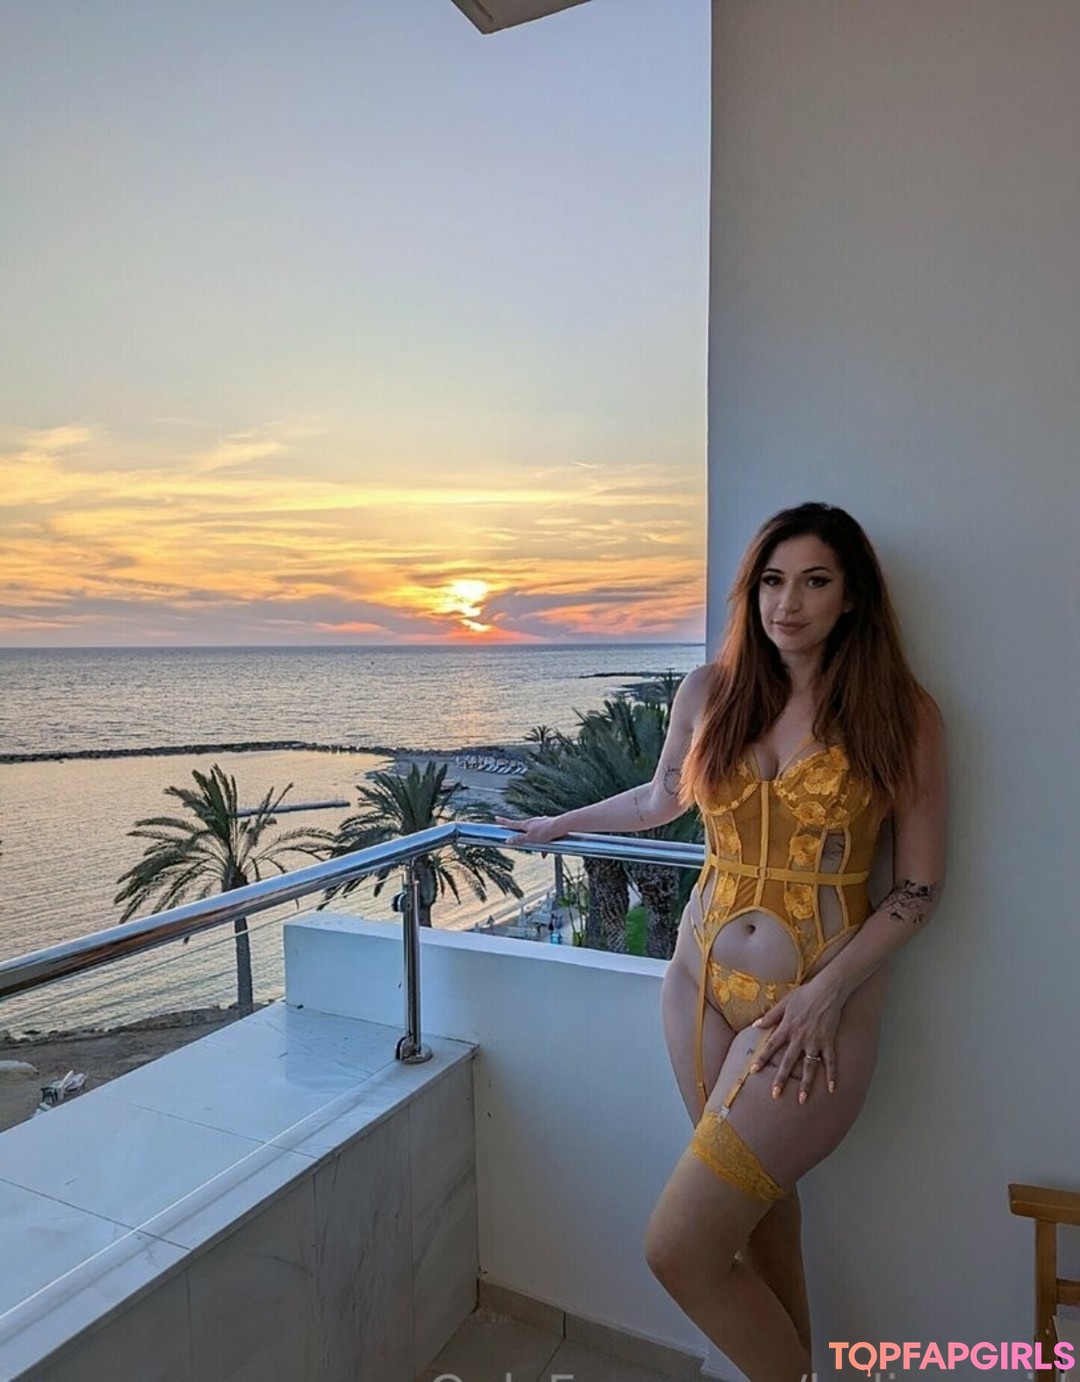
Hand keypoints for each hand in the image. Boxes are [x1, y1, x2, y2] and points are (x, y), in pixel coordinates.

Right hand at [494, 814, 566, 846]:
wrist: (562, 826)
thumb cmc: (546, 831)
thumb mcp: (530, 838)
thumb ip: (519, 840)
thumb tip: (507, 841)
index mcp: (526, 824)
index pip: (512, 823)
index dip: (504, 822)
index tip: (496, 818)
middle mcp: (533, 822)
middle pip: (523, 829)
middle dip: (520, 836)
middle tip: (516, 838)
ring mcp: (540, 823)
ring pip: (534, 834)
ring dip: (534, 842)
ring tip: (538, 851)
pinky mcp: (548, 826)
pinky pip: (542, 836)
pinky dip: (542, 843)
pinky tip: (545, 853)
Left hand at [749, 978, 843, 1103]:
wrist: (827, 990)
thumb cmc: (804, 994)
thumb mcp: (784, 1003)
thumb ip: (770, 1016)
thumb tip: (755, 1025)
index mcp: (786, 1028)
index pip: (771, 1046)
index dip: (762, 1059)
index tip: (754, 1072)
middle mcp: (799, 1038)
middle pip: (788, 1062)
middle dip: (781, 1079)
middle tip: (775, 1095)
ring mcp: (815, 1042)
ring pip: (809, 1067)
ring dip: (806, 1084)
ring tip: (802, 1100)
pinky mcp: (828, 1041)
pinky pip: (830, 1062)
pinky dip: (832, 1075)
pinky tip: (832, 1089)